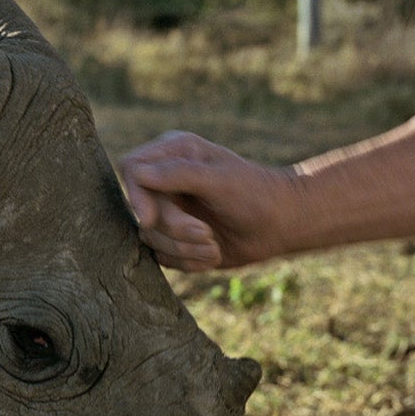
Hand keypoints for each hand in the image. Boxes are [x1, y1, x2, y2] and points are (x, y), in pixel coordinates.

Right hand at [119, 131, 300, 271]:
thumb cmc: (255, 194)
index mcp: (174, 153)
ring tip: (214, 246)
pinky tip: (212, 255)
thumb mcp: (218, 180)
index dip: (137, 196)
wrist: (282, 224)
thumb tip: (137, 173)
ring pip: (150, 238)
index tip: (151, 218)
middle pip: (141, 211)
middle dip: (174, 229)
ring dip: (184, 249)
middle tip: (207, 234)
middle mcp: (166, 181)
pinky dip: (188, 262)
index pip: (132, 169)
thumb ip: (178, 173)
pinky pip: (163, 258)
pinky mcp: (176, 239)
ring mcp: (170, 210)